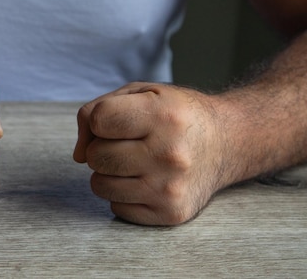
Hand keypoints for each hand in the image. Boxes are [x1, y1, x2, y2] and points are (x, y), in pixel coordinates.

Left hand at [73, 82, 225, 225]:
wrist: (228, 141)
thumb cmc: (176, 114)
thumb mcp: (141, 93)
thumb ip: (97, 110)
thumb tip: (78, 155)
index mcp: (163, 116)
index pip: (97, 119)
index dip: (99, 120)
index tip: (116, 121)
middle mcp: (169, 154)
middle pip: (94, 156)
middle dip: (102, 149)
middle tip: (128, 143)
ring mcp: (169, 187)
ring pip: (99, 185)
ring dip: (109, 174)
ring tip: (136, 162)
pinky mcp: (170, 213)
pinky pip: (116, 208)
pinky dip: (124, 195)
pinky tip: (147, 180)